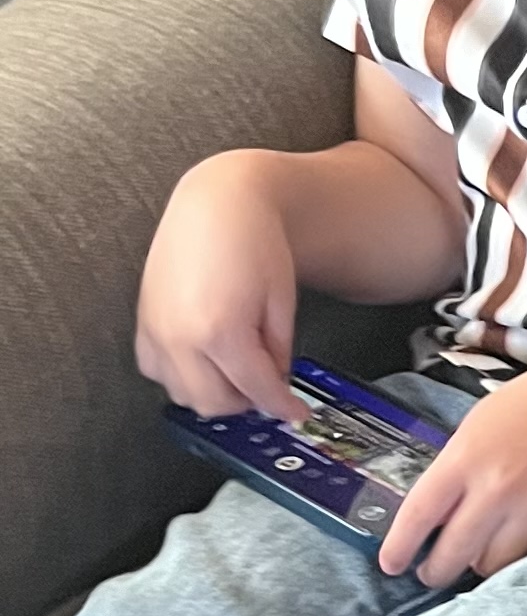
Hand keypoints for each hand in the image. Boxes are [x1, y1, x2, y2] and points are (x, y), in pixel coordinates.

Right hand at [136, 153, 303, 422]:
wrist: (217, 202)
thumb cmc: (253, 240)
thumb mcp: (281, 301)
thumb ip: (278, 351)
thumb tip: (274, 384)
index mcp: (221, 331)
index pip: (255, 390)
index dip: (281, 406)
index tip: (294, 412)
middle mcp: (181, 337)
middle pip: (214, 403)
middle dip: (246, 402)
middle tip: (267, 389)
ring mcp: (157, 330)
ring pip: (183, 393)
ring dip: (213, 393)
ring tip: (238, 370)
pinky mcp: (143, 321)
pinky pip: (156, 370)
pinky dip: (182, 375)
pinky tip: (205, 357)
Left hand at [375, 357, 526, 584]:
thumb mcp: (478, 427)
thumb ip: (455, 472)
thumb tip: (435, 520)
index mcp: (465, 458)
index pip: (418, 516)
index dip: (398, 547)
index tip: (391, 563)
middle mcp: (496, 487)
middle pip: (451, 555)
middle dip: (435, 571)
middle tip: (433, 572)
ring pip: (492, 566)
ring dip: (482, 562)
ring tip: (482, 551)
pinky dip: (523, 555)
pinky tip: (520, 539)